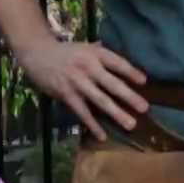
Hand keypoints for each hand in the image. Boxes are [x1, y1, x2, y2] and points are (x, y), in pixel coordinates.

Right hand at [14, 40, 147, 140]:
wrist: (38, 54)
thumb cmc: (66, 52)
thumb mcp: (86, 47)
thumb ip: (103, 53)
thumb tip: (124, 59)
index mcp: (95, 54)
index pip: (117, 63)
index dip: (131, 72)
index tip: (145, 82)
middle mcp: (88, 67)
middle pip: (112, 83)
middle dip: (129, 96)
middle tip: (144, 108)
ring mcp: (77, 82)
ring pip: (100, 100)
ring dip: (116, 113)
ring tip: (131, 124)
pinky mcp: (67, 95)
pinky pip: (82, 112)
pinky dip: (92, 124)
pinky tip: (102, 135)